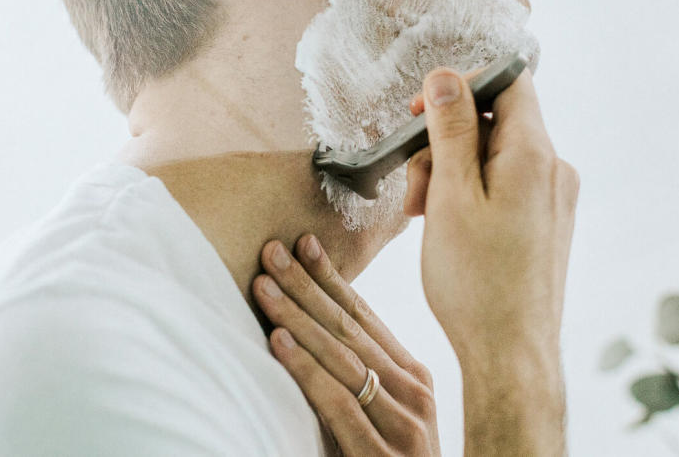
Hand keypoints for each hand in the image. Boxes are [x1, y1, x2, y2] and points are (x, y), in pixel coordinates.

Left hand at [254, 235, 439, 455]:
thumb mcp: (386, 417)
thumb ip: (361, 381)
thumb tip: (314, 335)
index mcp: (415, 377)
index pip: (365, 317)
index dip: (331, 279)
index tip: (303, 242)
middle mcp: (413, 392)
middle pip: (349, 329)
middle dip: (306, 286)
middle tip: (270, 251)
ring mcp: (402, 424)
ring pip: (341, 358)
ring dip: (297, 318)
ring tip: (263, 286)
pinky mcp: (381, 456)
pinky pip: (337, 404)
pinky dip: (305, 370)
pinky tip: (278, 343)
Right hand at [411, 66, 577, 365]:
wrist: (510, 354)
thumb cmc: (476, 282)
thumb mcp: (451, 195)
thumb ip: (451, 130)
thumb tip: (446, 77)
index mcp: (534, 155)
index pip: (508, 80)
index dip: (461, 85)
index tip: (420, 113)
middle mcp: (553, 170)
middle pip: (495, 122)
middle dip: (445, 142)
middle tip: (416, 187)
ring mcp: (553, 198)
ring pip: (494, 158)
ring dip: (452, 173)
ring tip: (426, 216)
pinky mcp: (545, 223)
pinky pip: (505, 187)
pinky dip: (471, 196)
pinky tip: (448, 228)